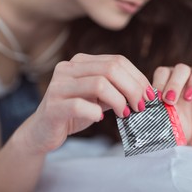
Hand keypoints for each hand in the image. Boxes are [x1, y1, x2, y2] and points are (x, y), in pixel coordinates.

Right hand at [22, 53, 152, 153]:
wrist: (43, 131)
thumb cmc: (74, 113)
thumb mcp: (98, 97)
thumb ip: (116, 90)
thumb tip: (146, 92)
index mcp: (81, 62)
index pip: (117, 61)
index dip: (138, 77)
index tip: (149, 95)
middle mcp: (68, 68)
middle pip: (111, 69)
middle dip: (133, 88)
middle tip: (141, 106)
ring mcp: (58, 86)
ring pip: (99, 84)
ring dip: (119, 101)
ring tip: (125, 113)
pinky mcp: (53, 106)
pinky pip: (81, 105)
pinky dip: (96, 113)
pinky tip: (100, 118)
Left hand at [152, 55, 191, 146]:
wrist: (190, 142)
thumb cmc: (173, 129)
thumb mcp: (160, 119)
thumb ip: (151, 110)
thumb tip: (134, 108)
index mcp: (169, 82)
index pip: (163, 71)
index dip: (158, 82)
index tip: (155, 100)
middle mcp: (186, 78)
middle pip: (181, 68)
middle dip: (174, 83)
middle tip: (170, 101)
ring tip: (189, 98)